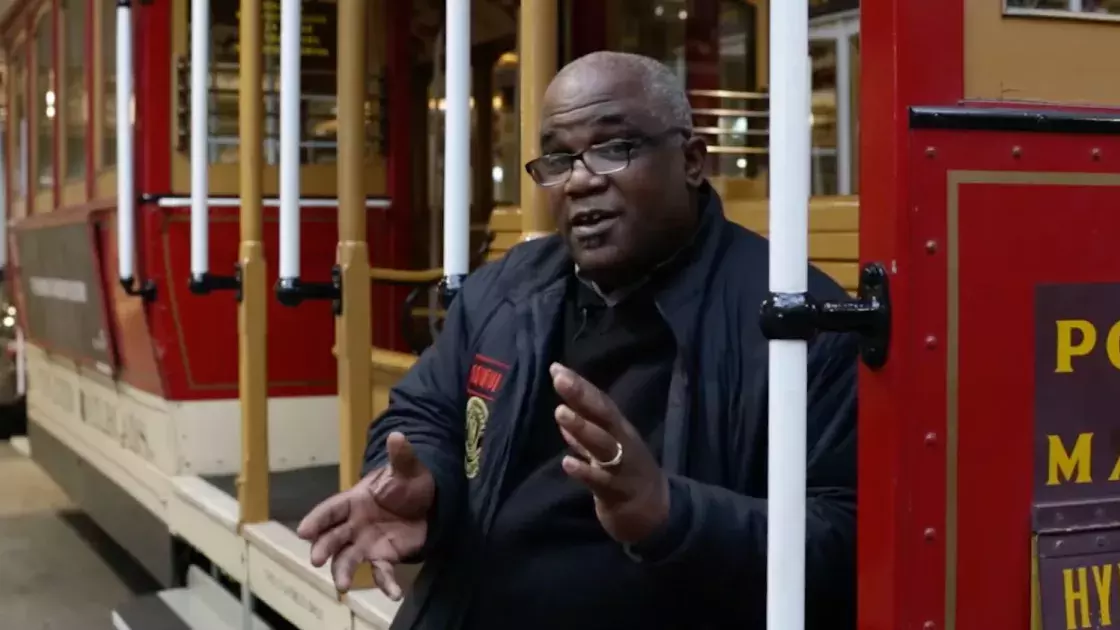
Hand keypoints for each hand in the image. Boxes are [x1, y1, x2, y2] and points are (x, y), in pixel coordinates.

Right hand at [296, 431, 434, 598]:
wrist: (429, 503)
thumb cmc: (410, 482)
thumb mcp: (407, 468)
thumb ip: (400, 456)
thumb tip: (398, 435)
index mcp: (355, 500)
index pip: (331, 509)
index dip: (317, 519)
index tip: (303, 531)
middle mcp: (354, 524)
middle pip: (333, 537)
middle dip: (323, 548)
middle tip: (316, 559)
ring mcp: (366, 542)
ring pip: (347, 559)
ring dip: (343, 572)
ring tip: (343, 586)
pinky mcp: (384, 557)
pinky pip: (381, 573)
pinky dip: (385, 584)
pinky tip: (394, 593)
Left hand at [550, 363, 669, 543]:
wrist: (658, 514)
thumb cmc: (626, 476)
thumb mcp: (607, 451)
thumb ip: (583, 435)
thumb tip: (563, 412)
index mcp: (619, 430)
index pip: (599, 402)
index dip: (579, 385)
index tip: (556, 367)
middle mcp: (622, 443)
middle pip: (603, 416)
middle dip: (581, 396)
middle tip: (559, 378)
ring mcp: (621, 467)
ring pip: (603, 445)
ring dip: (582, 428)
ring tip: (560, 412)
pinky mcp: (618, 493)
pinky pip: (600, 481)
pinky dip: (584, 471)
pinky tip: (567, 463)